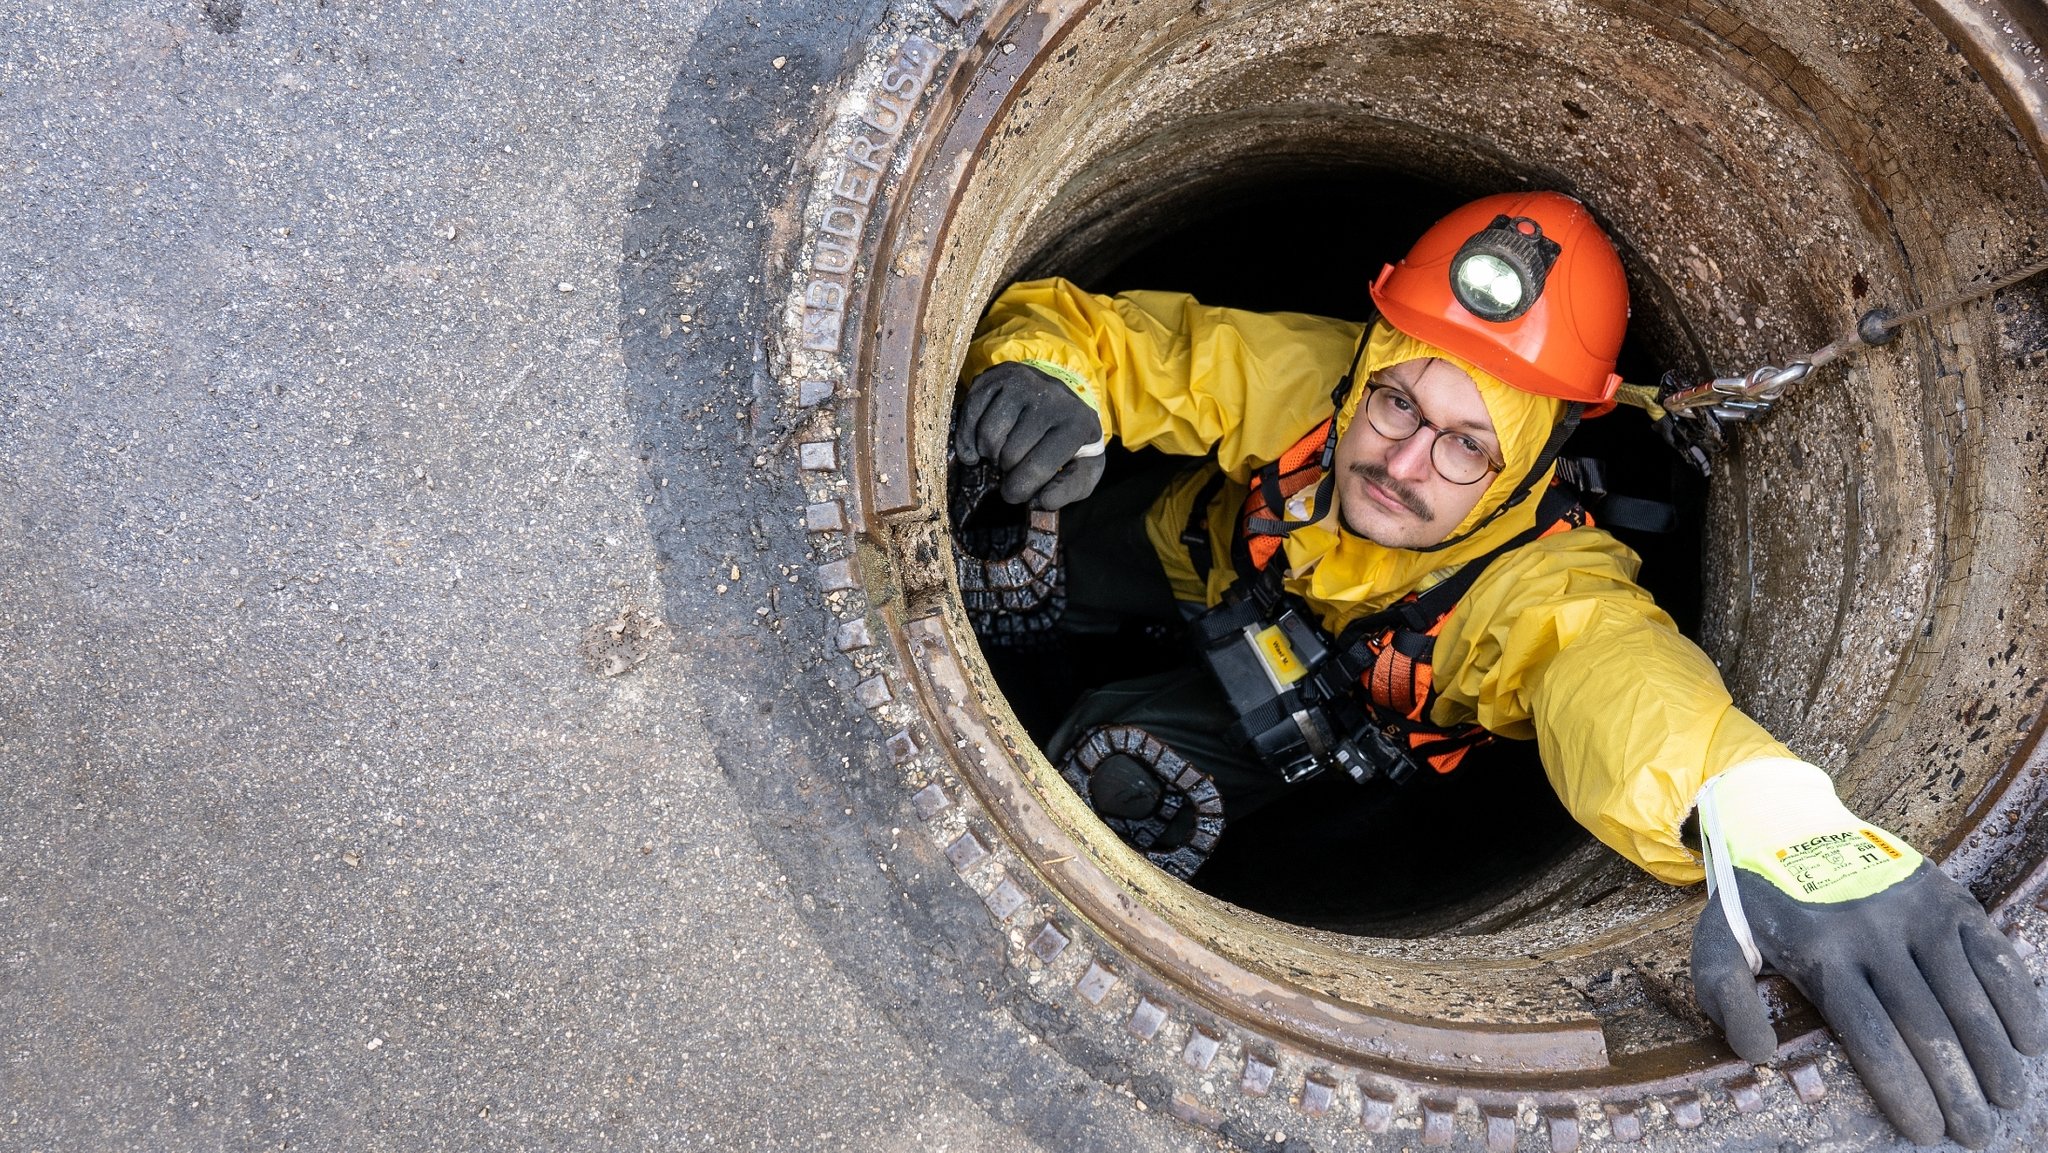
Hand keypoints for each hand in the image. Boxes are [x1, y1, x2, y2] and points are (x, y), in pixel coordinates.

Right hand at [952, 361, 1104, 507]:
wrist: (1062, 393)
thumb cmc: (1070, 439)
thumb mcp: (1084, 467)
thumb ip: (1068, 489)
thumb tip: (1042, 502)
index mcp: (1076, 423)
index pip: (1037, 468)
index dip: (1019, 490)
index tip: (1014, 493)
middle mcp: (1050, 397)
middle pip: (1009, 453)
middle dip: (1005, 470)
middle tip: (1011, 468)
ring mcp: (1021, 383)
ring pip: (988, 435)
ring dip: (988, 454)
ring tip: (999, 454)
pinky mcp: (996, 376)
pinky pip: (970, 414)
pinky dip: (968, 437)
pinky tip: (978, 445)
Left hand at [1689, 761, 2047, 1147]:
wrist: (1785, 820)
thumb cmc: (1755, 900)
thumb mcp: (1717, 942)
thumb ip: (1727, 997)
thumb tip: (1758, 1055)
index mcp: (1819, 953)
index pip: (1871, 1035)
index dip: (1903, 1088)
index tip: (1924, 1132)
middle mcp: (1873, 933)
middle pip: (1927, 1024)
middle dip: (1957, 1087)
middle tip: (1976, 1135)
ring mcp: (1916, 913)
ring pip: (1967, 995)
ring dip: (1993, 1053)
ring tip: (2007, 1099)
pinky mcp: (1947, 897)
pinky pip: (1993, 954)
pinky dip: (2017, 999)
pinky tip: (2029, 1042)